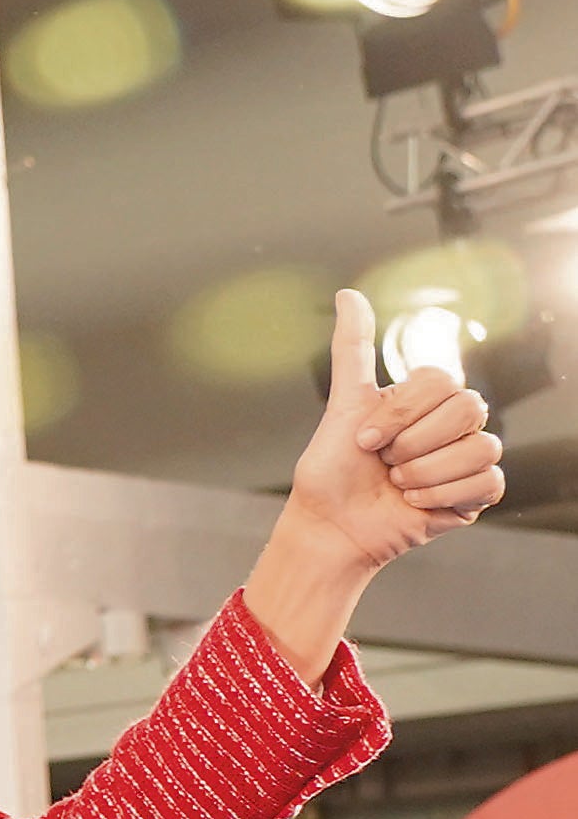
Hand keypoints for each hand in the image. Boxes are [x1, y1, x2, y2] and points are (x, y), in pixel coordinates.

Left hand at [247, 292, 507, 673]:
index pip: (443, 380)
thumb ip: (353, 349)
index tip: (365, 438)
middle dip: (413, 441)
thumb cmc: (333, 468)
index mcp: (425, 400)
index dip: (401, 413)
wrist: (332, 524)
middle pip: (468, 408)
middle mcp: (452, 424)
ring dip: (425, 471)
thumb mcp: (343, 402)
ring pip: (482, 446)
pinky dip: (443, 495)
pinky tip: (414, 502)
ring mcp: (468, 458)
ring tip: (398, 483)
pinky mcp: (477, 493)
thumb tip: (348, 294)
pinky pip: (487, 481)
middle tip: (385, 461)